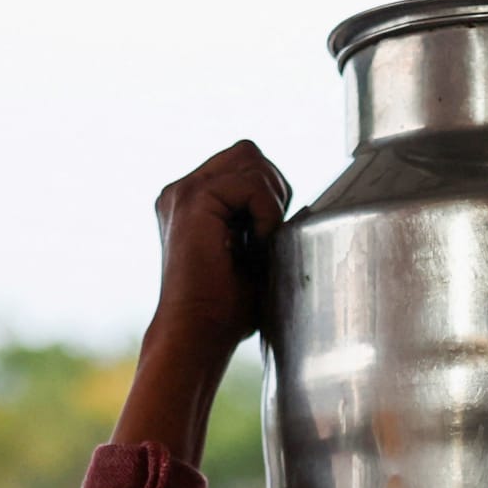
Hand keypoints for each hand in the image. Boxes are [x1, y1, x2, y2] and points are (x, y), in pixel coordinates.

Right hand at [153, 139, 291, 348]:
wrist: (198, 335)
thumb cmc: (226, 311)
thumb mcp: (253, 256)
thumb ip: (263, 222)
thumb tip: (307, 208)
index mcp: (192, 201)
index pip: (244, 164)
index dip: (270, 193)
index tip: (267, 238)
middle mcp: (181, 191)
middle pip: (248, 152)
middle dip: (273, 188)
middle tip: (269, 235)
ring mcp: (183, 192)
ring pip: (251, 160)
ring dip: (270, 202)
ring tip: (260, 243)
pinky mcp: (193, 200)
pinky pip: (252, 183)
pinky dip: (267, 213)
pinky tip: (257, 245)